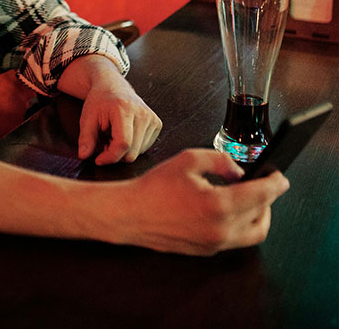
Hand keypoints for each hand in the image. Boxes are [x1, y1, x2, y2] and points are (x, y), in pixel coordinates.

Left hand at [57, 55, 161, 164]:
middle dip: (115, 154)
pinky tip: (124, 135)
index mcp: (124, 109)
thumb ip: (85, 138)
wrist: (113, 86)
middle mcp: (142, 114)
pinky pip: (144, 148)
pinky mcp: (157, 124)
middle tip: (104, 143)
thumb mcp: (87, 118)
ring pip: (138, 153)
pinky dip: (132, 147)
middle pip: (132, 152)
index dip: (110, 157)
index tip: (98, 159)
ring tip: (113, 136)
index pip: (123, 143)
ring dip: (123, 151)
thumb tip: (83, 156)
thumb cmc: (100, 101)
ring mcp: (152, 119)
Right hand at [115, 149, 289, 255]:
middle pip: (262, 216)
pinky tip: (229, 210)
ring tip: (249, 199)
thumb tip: (239, 172)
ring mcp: (214, 243)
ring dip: (257, 215)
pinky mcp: (206, 251)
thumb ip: (221, 161)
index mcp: (218, 205)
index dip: (276, 184)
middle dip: (267, 199)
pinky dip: (240, 224)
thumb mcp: (188, 160)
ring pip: (253, 233)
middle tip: (263, 185)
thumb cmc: (154, 187)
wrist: (130, 214)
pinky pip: (234, 239)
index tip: (280, 177)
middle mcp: (220, 229)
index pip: (262, 195)